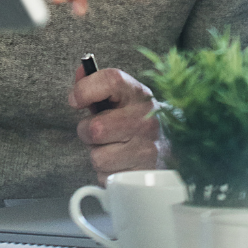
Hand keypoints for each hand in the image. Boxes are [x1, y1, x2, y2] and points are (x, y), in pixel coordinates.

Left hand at [71, 65, 165, 180]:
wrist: (172, 147)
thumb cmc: (135, 120)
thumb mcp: (120, 98)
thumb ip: (96, 85)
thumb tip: (80, 71)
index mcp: (138, 93)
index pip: (111, 80)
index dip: (86, 89)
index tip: (75, 100)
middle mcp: (146, 118)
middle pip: (96, 128)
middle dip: (87, 132)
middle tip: (98, 132)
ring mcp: (148, 147)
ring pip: (98, 156)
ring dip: (97, 154)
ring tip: (112, 147)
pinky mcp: (144, 173)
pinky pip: (106, 176)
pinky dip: (107, 172)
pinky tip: (120, 162)